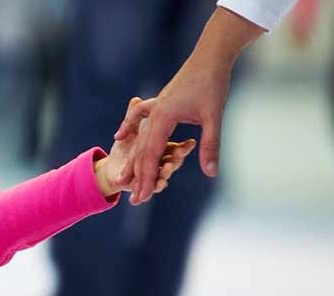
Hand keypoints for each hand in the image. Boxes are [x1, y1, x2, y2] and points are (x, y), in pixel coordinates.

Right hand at [112, 7, 263, 203]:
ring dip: (134, 161)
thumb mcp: (213, 116)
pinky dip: (129, 130)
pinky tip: (119, 138)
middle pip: (141, 151)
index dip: (146, 178)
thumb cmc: (212, 83)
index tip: (142, 198)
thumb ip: (210, 145)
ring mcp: (154, 109)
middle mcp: (154, 115)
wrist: (210, 56)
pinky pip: (139, 121)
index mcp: (162, 118)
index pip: (151, 155)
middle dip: (137, 177)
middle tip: (134, 200)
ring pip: (139, 139)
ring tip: (126, 180)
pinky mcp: (159, 104)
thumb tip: (211, 173)